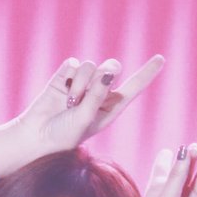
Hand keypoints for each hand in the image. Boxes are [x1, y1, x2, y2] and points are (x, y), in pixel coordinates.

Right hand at [0, 55, 164, 176]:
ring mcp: (82, 84)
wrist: (36, 137)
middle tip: (90, 90)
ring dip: (81, 84)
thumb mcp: (86, 119)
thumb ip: (98, 95)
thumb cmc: (63, 137)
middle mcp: (98, 94)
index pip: (132, 89)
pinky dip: (69, 77)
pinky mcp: (65, 76)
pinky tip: (62, 90)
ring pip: (92, 66)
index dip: (146, 74)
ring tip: (70, 102)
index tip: (161, 59)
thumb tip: (108, 70)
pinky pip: (75, 64)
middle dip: (105, 74)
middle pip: (112, 68)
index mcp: (109, 109)